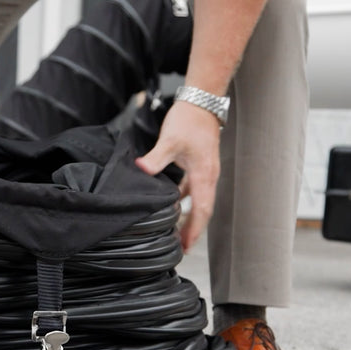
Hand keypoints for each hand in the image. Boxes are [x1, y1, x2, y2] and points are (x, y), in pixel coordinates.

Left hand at [135, 101, 221, 252]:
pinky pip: (193, 190)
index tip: (188, 245)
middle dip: (193, 230)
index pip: (202, 209)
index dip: (195, 229)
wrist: (201, 102)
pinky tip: (173, 206)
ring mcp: (205, 172)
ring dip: (189, 217)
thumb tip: (142, 170)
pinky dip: (185, 201)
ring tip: (178, 232)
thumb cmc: (189, 120)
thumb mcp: (169, 140)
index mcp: (204, 174)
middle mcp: (208, 176)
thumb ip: (156, 158)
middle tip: (183, 247)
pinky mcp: (199, 166)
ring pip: (199, 201)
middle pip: (203, 210)